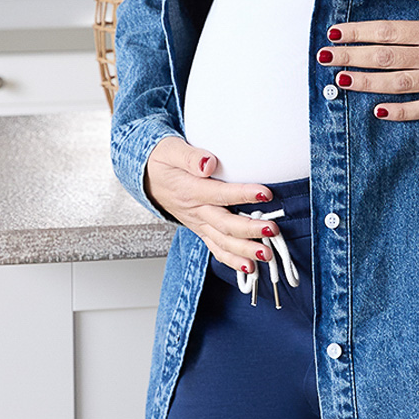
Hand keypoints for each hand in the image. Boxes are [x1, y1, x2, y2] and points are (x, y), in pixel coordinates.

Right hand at [144, 136, 279, 273]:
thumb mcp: (171, 150)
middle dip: (249, 229)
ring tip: (265, 255)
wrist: (147, 177)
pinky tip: (249, 268)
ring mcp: (199, 223)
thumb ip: (190, 157)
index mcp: (190, 190)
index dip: (242, 194)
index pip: (219, 194)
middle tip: (271, 230)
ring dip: (244, 250)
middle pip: (224, 223)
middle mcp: (195, 211)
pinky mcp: (201, 229)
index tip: (265, 193)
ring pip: (222, 241)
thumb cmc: (162, 162)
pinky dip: (232, 260)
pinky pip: (216, 248)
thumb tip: (208, 163)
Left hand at [318, 0, 418, 120]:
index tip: (336, 34)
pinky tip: (378, 110)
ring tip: (341, 81)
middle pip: (385, 59)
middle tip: (324, 57)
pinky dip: (401, 111)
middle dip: (351, 58)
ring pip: (398, 85)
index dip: (359, 34)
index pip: (388, 32)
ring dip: (366, 83)